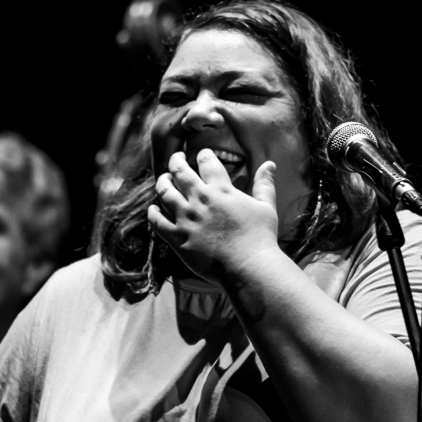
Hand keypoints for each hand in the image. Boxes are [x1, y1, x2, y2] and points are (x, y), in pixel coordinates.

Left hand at [148, 149, 280, 282]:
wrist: (248, 266)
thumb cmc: (260, 238)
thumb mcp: (266, 207)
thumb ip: (265, 184)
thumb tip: (270, 164)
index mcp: (221, 190)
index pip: (207, 163)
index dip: (203, 155)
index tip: (202, 154)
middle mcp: (200, 200)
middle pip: (180, 172)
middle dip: (176, 161)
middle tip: (176, 158)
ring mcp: (186, 219)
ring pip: (165, 193)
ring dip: (162, 182)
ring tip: (164, 179)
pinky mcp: (177, 239)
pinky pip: (157, 222)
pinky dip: (153, 213)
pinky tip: (152, 209)